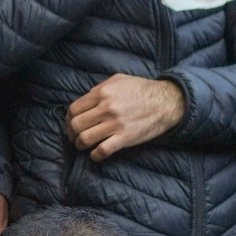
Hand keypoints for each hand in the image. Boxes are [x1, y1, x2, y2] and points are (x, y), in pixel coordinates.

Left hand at [68, 75, 184, 160]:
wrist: (166, 102)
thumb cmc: (142, 90)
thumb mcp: (119, 80)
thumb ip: (100, 88)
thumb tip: (85, 99)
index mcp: (102, 93)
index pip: (74, 109)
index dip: (69, 119)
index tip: (71, 124)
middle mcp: (106, 108)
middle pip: (76, 125)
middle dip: (71, 134)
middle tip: (74, 137)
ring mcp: (115, 124)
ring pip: (85, 139)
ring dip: (80, 145)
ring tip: (83, 146)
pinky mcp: (125, 138)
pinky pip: (103, 151)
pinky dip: (95, 155)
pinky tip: (96, 155)